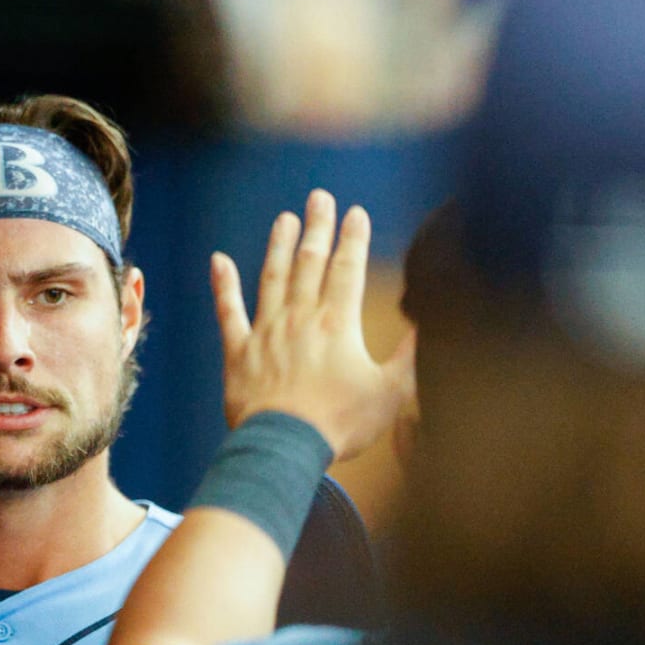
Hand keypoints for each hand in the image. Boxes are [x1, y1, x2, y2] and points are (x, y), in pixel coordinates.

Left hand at [212, 188, 415, 461]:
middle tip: (319, 197)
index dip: (354, 238)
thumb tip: (426, 326)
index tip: (356, 212)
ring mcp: (266, 333)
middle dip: (318, 227)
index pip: (348, 269)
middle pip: (310, 263)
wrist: (284, 447)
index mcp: (338, 325)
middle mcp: (300, 319)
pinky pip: (228, 312)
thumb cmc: (340, 424)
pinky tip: (218, 260)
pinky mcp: (238, 352)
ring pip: (272, 277)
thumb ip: (409, 357)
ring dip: (278, 245)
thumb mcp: (390, 394)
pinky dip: (223, 285)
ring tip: (284, 218)